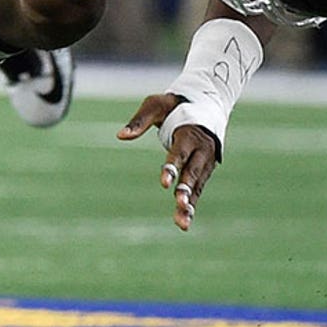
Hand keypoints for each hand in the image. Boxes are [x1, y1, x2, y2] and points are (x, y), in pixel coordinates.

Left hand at [117, 92, 219, 231]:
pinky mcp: (204, 170)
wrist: (204, 103)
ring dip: (190, 204)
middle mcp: (202, 150)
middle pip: (193, 172)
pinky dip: (192, 204)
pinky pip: (198, 188)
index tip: (164, 184)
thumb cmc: (174, 104)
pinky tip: (184, 220)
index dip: (172, 168)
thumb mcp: (155, 104)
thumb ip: (139, 121)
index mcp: (190, 134)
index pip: (179, 154)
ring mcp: (206, 161)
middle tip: (179, 205)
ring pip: (198, 185)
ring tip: (183, 223)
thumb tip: (120, 136)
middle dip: (186, 190)